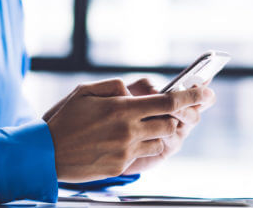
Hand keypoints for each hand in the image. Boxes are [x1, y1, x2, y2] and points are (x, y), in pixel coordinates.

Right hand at [45, 78, 207, 181]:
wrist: (46, 153)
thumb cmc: (64, 118)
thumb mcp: (85, 91)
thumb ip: (115, 87)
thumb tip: (135, 91)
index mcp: (122, 109)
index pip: (168, 102)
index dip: (191, 97)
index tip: (206, 93)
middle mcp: (128, 131)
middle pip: (170, 124)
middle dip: (176, 117)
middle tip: (173, 112)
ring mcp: (126, 151)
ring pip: (161, 142)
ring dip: (159, 133)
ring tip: (143, 127)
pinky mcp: (121, 166)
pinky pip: (145, 155)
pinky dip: (145, 146)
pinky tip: (128, 141)